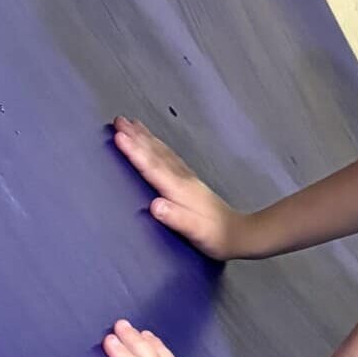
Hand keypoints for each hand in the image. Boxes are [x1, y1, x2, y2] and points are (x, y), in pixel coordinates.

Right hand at [112, 115, 251, 258]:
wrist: (239, 234)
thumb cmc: (214, 236)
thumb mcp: (194, 231)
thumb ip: (175, 218)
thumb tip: (154, 205)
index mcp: (179, 190)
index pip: (152, 167)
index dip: (135, 152)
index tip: (119, 136)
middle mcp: (183, 179)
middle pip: (155, 153)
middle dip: (136, 136)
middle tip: (118, 120)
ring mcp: (187, 178)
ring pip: (162, 152)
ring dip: (146, 137)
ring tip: (132, 123)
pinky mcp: (190, 181)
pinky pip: (169, 157)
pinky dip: (157, 146)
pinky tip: (154, 142)